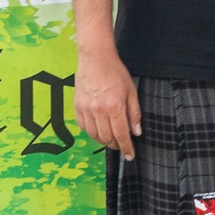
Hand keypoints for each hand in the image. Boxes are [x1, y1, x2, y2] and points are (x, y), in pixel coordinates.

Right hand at [77, 44, 142, 160]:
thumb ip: (134, 113)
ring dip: (104, 140)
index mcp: (114, 107)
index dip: (126, 148)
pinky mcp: (77, 106)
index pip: (121, 135)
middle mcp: (98, 111)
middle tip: (122, 145)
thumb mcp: (131, 91)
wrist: (95, 58)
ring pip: (94, 135)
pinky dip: (91, 132)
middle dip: (116, 145)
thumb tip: (136, 132)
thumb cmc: (115, 71)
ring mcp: (86, 109)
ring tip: (111, 138)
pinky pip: (83, 127)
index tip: (130, 156)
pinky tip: (98, 129)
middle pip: (107, 138)